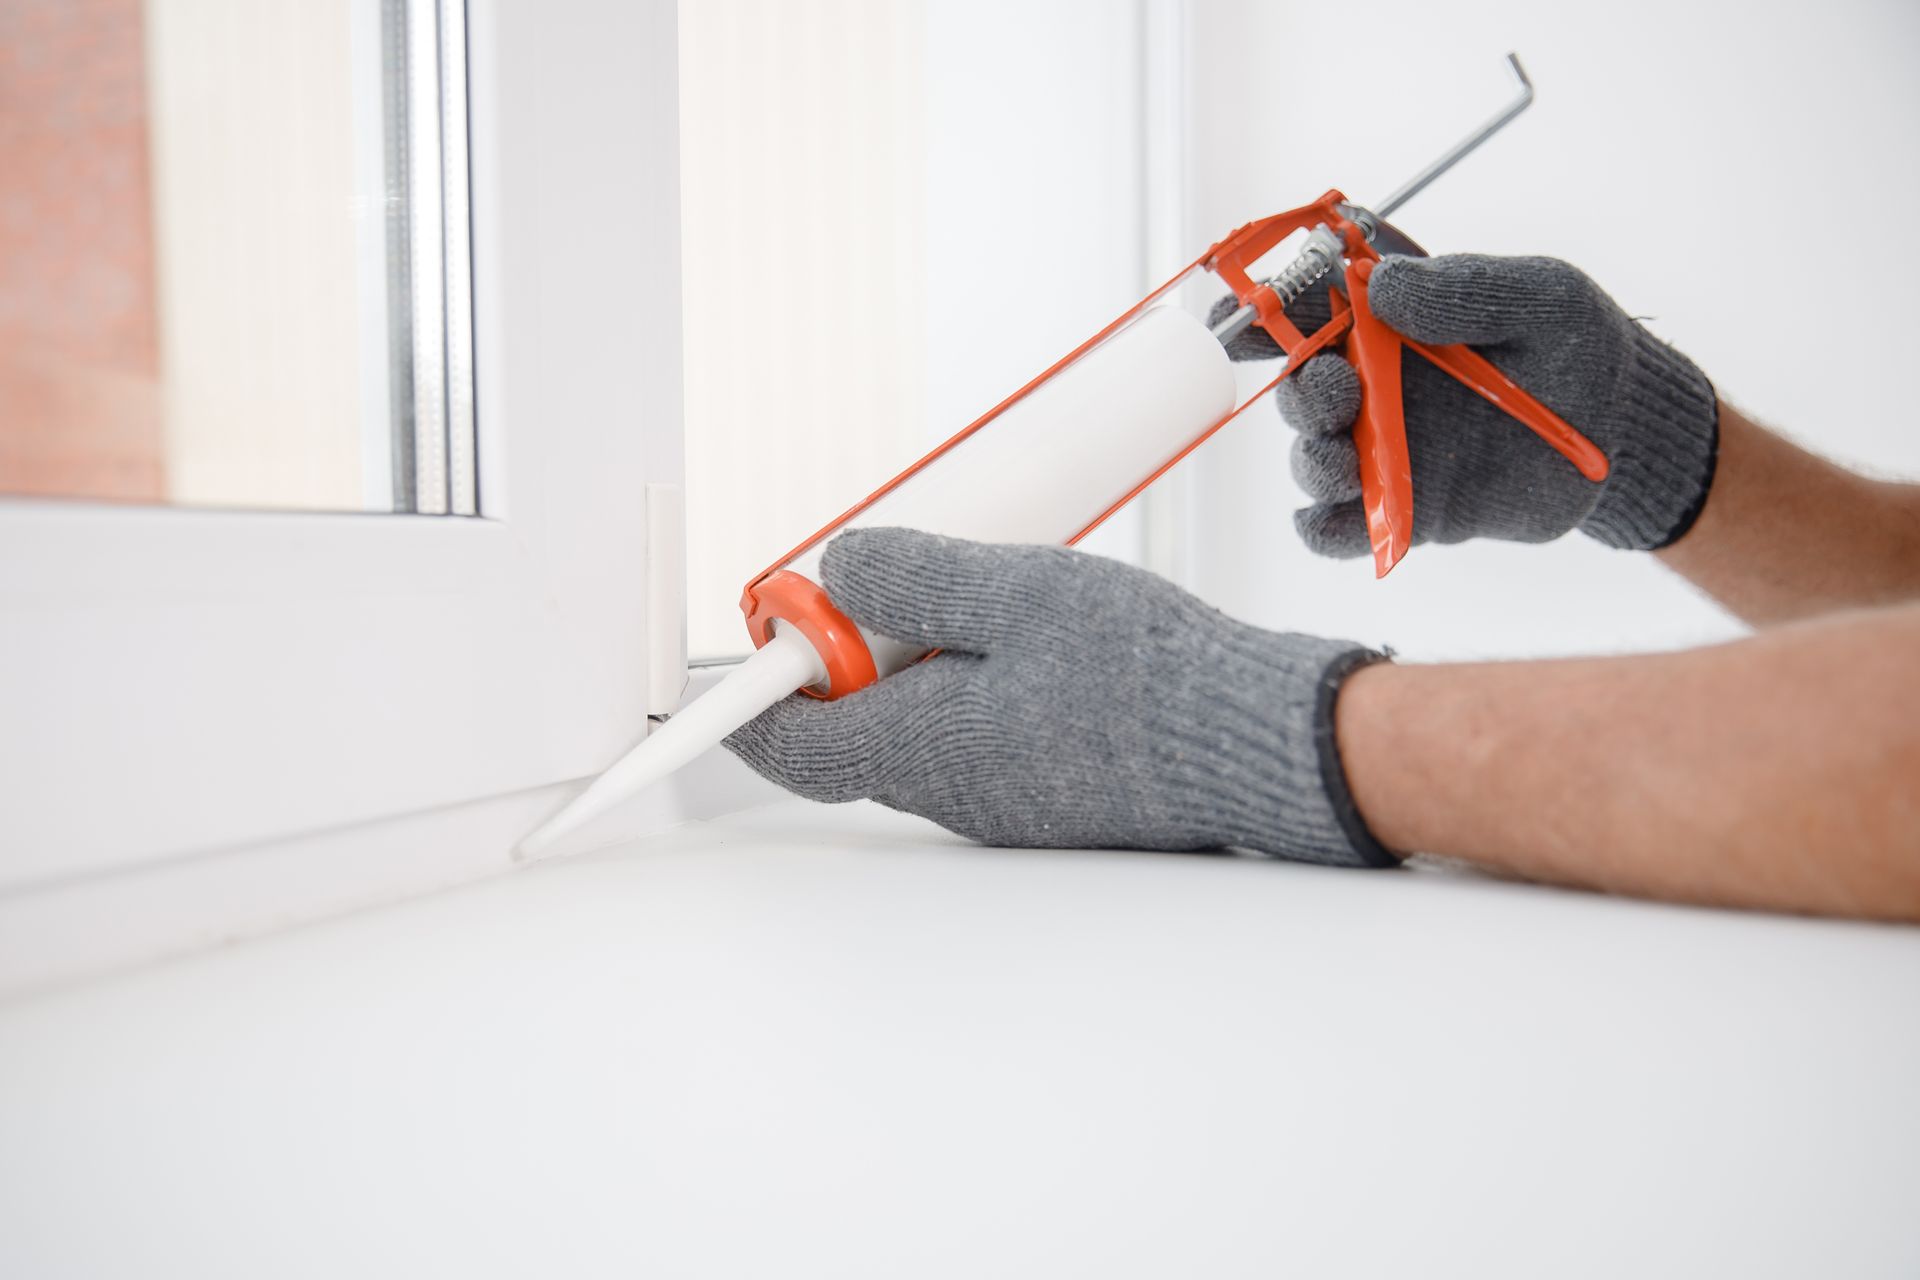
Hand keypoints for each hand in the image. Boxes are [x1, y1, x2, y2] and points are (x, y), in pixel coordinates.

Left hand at [724, 528, 1395, 866]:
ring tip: (981, 596)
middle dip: (853, 655)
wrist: (1258, 744)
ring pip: (924, 730)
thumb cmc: (1149, 678)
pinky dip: (976, 687)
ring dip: (923, 666)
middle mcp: (953, 792)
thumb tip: (843, 570)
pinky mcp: (1050, 794)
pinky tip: (1031, 639)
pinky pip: (981, 740)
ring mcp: (1004, 801)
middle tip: (888, 583)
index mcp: (924, 749)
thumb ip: (918, 581)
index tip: (761, 632)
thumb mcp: (1021, 594)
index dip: (759, 691)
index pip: (792, 744)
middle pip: (857, 729)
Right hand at [1208, 254, 1718, 557]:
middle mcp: (1378, 385)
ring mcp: (1387, 450)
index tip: (1245, 321)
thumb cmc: (1583, 352)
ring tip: (1345, 458)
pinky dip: (1324, 530)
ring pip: (1312, 459)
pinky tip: (1338, 518)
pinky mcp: (1404, 508)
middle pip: (1299, 389)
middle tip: (1335, 391)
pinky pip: (1339, 529)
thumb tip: (1385, 287)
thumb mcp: (1541, 298)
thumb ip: (1466, 289)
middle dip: (1299, 393)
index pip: (1310, 310)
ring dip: (1312, 459)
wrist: (1629, 440)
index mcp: (1395, 322)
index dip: (1267, 313)